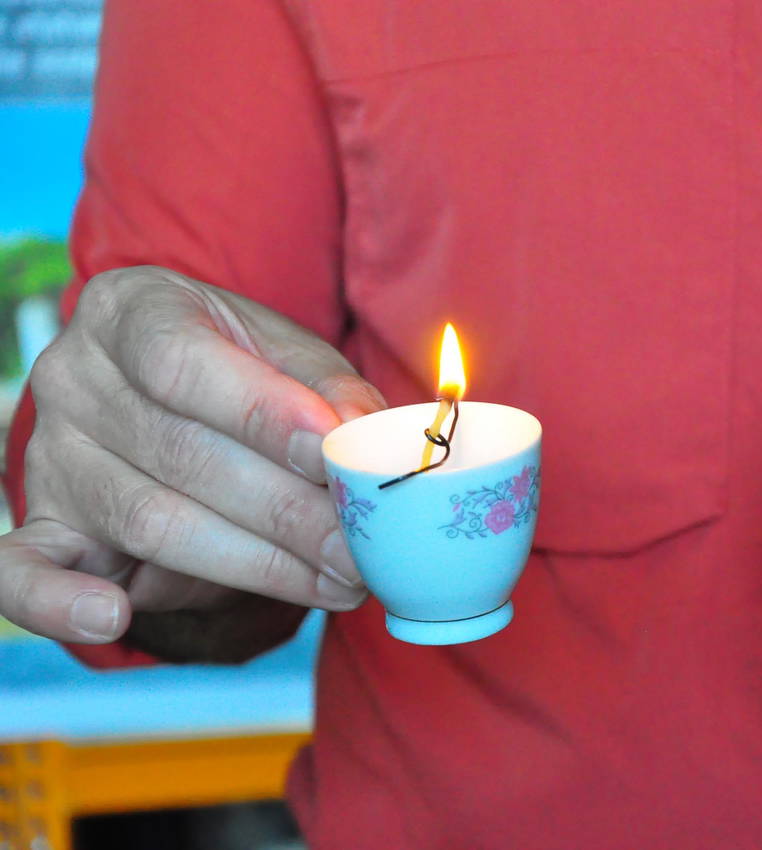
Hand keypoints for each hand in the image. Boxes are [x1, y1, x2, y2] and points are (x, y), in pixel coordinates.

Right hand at [0, 267, 386, 645]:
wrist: (169, 396)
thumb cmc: (239, 370)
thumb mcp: (288, 355)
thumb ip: (327, 390)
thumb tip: (361, 433)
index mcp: (130, 310)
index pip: (181, 360)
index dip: (260, 412)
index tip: (330, 454)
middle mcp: (73, 377)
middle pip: (179, 453)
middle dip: (286, 511)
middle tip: (358, 548)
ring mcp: (51, 456)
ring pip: (151, 520)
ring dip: (254, 563)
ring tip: (335, 582)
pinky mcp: (44, 526)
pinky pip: (24, 574)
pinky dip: (60, 604)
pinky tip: (112, 617)